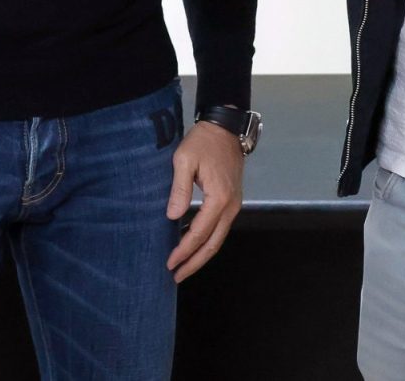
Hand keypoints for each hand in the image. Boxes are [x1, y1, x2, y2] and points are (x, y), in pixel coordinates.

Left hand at [165, 120, 243, 281]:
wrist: (225, 128)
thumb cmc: (202, 141)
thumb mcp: (183, 159)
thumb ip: (179, 189)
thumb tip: (172, 217)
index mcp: (219, 198)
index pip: (199, 233)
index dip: (184, 251)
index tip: (169, 263)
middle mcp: (231, 206)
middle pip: (213, 244)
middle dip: (194, 262)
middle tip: (176, 276)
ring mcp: (234, 205)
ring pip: (219, 239)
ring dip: (201, 255)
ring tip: (183, 267)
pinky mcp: (232, 201)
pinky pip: (220, 229)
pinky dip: (207, 242)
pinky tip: (193, 245)